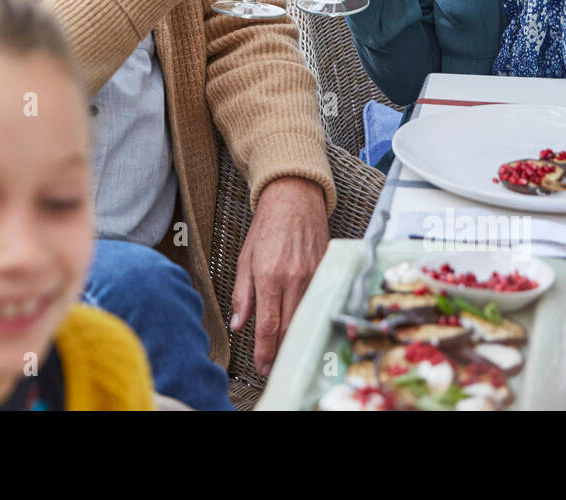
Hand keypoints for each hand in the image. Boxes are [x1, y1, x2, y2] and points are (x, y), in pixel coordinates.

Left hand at [229, 176, 328, 375]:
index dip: (264, 351)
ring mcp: (314, 274)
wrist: (294, 198)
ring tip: (285, 354)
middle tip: (272, 368)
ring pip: (306, 318)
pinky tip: (304, 328)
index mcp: (270, 275)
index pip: (269, 325)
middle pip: (290, 328)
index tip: (261, 366)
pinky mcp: (327, 270)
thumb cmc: (267, 226)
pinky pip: (320, 301)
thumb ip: (242, 294)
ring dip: (296, 339)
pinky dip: (311, 318)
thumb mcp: (245, 258)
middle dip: (281, 353)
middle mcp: (294, 278)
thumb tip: (238, 325)